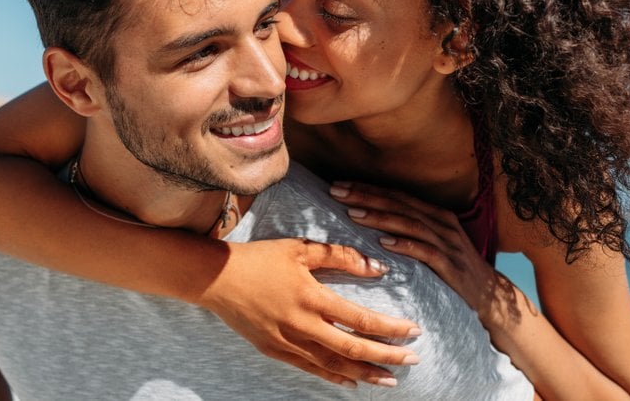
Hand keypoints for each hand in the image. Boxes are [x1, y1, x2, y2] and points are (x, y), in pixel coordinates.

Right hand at [197, 238, 420, 388]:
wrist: (215, 278)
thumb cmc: (260, 258)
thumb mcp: (301, 248)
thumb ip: (341, 257)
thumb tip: (378, 267)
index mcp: (311, 297)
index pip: (361, 319)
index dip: (391, 328)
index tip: (414, 331)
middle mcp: (301, 324)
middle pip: (353, 348)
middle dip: (387, 357)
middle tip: (414, 361)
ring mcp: (286, 341)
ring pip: (333, 365)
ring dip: (365, 373)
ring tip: (390, 380)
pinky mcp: (273, 350)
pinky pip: (309, 369)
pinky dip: (334, 377)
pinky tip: (352, 382)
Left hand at [329, 181, 504, 321]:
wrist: (489, 296)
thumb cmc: (453, 268)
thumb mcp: (432, 243)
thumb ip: (408, 229)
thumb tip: (370, 220)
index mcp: (435, 214)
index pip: (396, 195)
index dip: (368, 188)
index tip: (339, 184)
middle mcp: (442, 223)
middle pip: (399, 204)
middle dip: (365, 196)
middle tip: (336, 191)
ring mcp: (447, 243)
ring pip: (409, 224)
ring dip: (380, 217)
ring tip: (353, 214)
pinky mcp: (451, 265)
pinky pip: (425, 252)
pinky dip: (404, 245)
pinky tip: (384, 243)